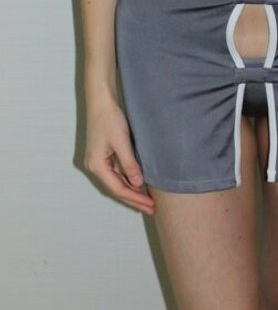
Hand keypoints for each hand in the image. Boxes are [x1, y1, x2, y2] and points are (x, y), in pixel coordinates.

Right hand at [83, 95, 155, 214]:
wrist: (101, 101)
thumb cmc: (109, 118)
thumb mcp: (122, 142)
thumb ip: (129, 164)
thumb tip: (137, 184)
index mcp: (97, 165)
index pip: (118, 189)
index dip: (135, 198)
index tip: (150, 205)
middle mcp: (94, 166)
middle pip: (116, 189)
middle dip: (134, 200)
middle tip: (151, 209)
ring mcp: (98, 161)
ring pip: (116, 182)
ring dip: (132, 192)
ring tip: (147, 201)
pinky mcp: (103, 155)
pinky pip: (116, 174)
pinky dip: (128, 181)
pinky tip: (139, 185)